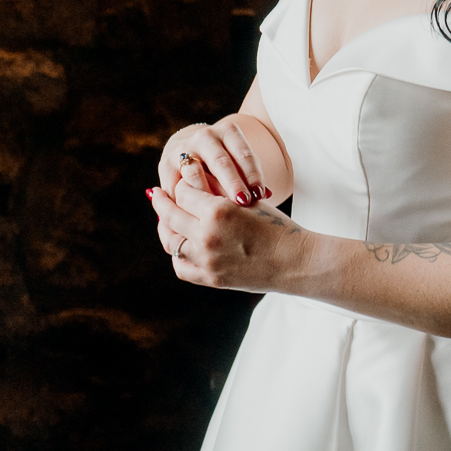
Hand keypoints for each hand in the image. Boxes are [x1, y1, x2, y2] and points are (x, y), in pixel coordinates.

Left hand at [148, 159, 308, 291]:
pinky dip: (177, 255)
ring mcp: (207, 260)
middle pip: (170, 214)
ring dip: (164, 227)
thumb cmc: (276, 226)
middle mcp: (207, 236)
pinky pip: (181, 266)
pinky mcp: (210, 278)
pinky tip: (179, 244)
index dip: (184, 183)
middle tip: (155, 194)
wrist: (295, 261)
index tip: (182, 180)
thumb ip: (217, 187)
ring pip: (170, 241)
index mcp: (218, 211)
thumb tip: (191, 172)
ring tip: (163, 219)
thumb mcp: (247, 201)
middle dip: (161, 201)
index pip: (184, 191)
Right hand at [158, 117, 271, 206]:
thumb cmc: (225, 163)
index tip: (260, 195)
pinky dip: (185, 202)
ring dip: (207, 193)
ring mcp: (182, 149)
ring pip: (195, 173)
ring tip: (217, 212)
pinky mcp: (166, 166)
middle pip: (220, 162)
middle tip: (243, 203)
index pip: (243, 153)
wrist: (191, 148)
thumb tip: (266, 195)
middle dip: (232, 183)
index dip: (252, 174)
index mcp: (228, 132)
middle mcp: (204, 137)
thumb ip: (251, 178)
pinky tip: (195, 217)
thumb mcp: (241, 163)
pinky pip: (176, 187)